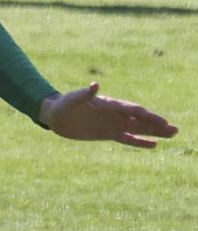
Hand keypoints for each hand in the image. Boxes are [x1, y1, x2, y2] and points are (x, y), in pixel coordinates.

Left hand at [40, 83, 177, 147]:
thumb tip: (95, 85)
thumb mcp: (73, 99)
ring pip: (138, 129)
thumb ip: (85, 94)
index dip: (146, 116)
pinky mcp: (108, 134)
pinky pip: (127, 138)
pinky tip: (154, 145)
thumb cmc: (63, 104)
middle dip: (157, 124)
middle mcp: (114, 114)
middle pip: (140, 120)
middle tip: (175, 130)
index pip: (132, 110)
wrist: (56, 116)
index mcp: (109, 104)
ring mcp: (113, 124)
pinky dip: (140, 142)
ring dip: (154, 132)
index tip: (161, 121)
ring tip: (172, 134)